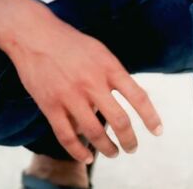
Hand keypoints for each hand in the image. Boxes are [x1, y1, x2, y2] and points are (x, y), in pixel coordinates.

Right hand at [6, 7, 163, 162]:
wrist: (34, 34)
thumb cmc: (70, 43)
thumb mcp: (99, 51)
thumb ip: (114, 74)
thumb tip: (133, 98)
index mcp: (107, 66)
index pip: (138, 96)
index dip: (150, 117)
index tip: (157, 131)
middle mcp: (92, 82)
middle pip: (119, 121)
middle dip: (130, 140)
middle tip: (132, 148)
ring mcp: (70, 95)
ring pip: (95, 133)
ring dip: (108, 149)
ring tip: (113, 153)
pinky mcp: (50, 105)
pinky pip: (67, 137)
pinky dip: (78, 152)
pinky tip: (86, 157)